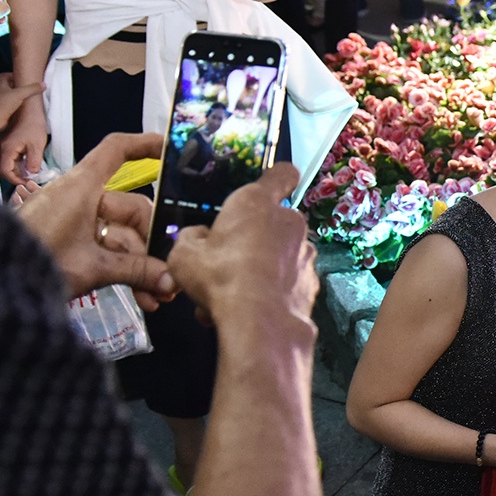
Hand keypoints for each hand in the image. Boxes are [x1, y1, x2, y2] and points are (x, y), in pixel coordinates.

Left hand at [0, 74, 45, 137]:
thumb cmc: (3, 104)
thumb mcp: (20, 94)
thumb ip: (32, 89)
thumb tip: (43, 84)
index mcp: (0, 84)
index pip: (5, 75)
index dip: (12, 75)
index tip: (21, 77)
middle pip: (7, 85)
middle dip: (16, 85)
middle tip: (26, 87)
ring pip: (8, 95)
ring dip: (16, 95)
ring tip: (26, 96)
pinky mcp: (2, 110)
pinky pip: (9, 104)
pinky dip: (15, 104)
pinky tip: (22, 107)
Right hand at [0, 94, 49, 189]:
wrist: (30, 107)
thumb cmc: (33, 123)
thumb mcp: (37, 144)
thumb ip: (34, 161)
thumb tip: (31, 174)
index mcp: (7, 149)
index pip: (5, 171)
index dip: (15, 179)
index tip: (26, 182)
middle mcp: (2, 148)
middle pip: (6, 168)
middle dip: (17, 175)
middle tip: (30, 178)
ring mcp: (4, 145)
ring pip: (8, 162)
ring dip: (18, 169)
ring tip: (31, 171)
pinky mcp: (8, 142)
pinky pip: (11, 156)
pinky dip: (19, 162)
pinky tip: (29, 161)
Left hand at [16, 131, 176, 306]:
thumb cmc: (38, 260)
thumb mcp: (91, 266)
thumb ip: (135, 270)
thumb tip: (172, 279)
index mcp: (83, 186)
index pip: (117, 150)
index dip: (145, 145)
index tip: (172, 151)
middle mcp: (81, 197)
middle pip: (130, 209)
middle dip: (152, 245)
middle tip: (171, 275)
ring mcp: (73, 220)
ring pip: (120, 236)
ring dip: (140, 265)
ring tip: (159, 296)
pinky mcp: (67, 242)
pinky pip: (103, 250)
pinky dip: (121, 270)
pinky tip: (142, 296)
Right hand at [165, 163, 315, 331]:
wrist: (259, 322)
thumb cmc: (221, 278)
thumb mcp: (184, 255)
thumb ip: (191, 238)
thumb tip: (197, 237)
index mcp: (257, 202)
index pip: (281, 173)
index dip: (277, 176)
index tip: (271, 183)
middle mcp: (288, 221)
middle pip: (272, 222)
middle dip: (252, 239)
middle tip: (226, 261)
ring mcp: (304, 252)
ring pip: (279, 255)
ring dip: (260, 269)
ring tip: (231, 294)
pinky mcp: (311, 282)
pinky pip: (288, 280)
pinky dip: (273, 290)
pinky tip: (250, 308)